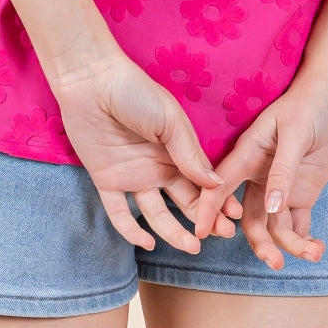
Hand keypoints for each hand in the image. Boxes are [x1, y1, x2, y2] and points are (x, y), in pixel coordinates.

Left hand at [51, 50, 239, 253]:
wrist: (92, 81)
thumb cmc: (136, 92)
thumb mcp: (170, 121)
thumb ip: (190, 154)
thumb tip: (216, 183)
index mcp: (177, 149)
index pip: (202, 182)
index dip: (218, 199)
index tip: (234, 216)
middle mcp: (158, 166)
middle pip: (185, 200)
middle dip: (205, 218)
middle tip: (222, 235)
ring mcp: (133, 175)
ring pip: (157, 213)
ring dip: (174, 232)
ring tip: (193, 247)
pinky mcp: (107, 180)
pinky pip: (119, 213)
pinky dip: (132, 231)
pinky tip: (148, 243)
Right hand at [184, 76, 327, 269]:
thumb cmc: (310, 103)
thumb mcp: (294, 133)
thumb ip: (283, 171)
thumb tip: (273, 209)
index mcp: (248, 153)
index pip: (220, 184)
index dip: (208, 208)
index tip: (200, 233)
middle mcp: (258, 174)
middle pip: (249, 217)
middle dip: (259, 242)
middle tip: (275, 261)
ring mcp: (279, 186)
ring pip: (273, 225)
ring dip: (287, 244)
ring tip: (311, 253)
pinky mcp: (301, 192)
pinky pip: (297, 223)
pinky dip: (305, 240)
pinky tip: (317, 248)